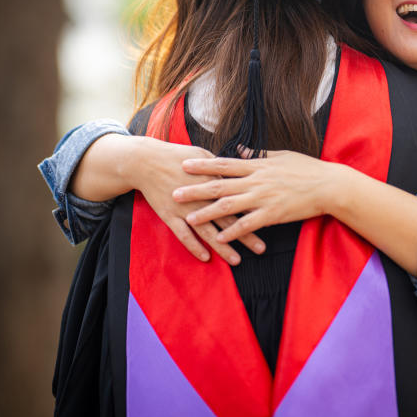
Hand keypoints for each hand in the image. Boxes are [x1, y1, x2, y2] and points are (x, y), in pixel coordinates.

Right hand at [126, 138, 265, 263]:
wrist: (146, 162)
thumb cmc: (177, 156)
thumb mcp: (204, 156)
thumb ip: (222, 168)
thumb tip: (240, 173)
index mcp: (213, 181)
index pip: (239, 199)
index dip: (254, 211)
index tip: (269, 221)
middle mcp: (202, 197)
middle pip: (228, 219)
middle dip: (245, 234)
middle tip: (261, 248)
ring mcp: (186, 208)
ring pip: (207, 231)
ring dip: (223, 247)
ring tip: (237, 260)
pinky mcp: (170, 215)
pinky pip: (183, 235)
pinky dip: (193, 246)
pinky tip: (205, 257)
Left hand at [175, 150, 345, 242]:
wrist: (329, 185)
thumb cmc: (307, 169)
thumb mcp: (280, 156)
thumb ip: (258, 155)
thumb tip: (240, 150)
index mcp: (257, 165)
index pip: (224, 163)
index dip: (203, 164)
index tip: (184, 164)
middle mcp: (256, 180)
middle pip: (219, 184)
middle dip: (195, 189)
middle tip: (174, 193)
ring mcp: (263, 198)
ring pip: (229, 205)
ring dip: (207, 212)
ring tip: (189, 218)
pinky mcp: (273, 214)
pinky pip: (248, 224)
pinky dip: (233, 231)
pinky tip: (220, 239)